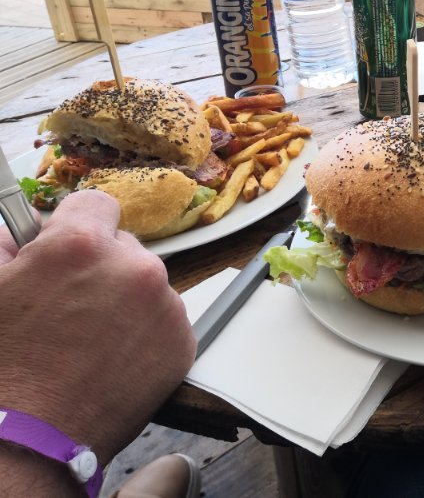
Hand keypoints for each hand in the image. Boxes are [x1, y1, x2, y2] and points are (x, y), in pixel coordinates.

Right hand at [0, 190, 195, 463]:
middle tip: (70, 305)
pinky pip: (164, 320)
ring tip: (89, 338)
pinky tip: (112, 357)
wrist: (27, 442)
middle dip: (101, 267)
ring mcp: (165, 305)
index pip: (98, 204)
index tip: (64, 249)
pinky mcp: (183, 341)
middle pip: (125, 247)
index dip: (76, 225)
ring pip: (147, 285)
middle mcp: (135, 266)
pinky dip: (144, 333)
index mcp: (83, 244)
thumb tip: (27, 226)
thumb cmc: (2, 366)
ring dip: (125, 300)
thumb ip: (9, 242)